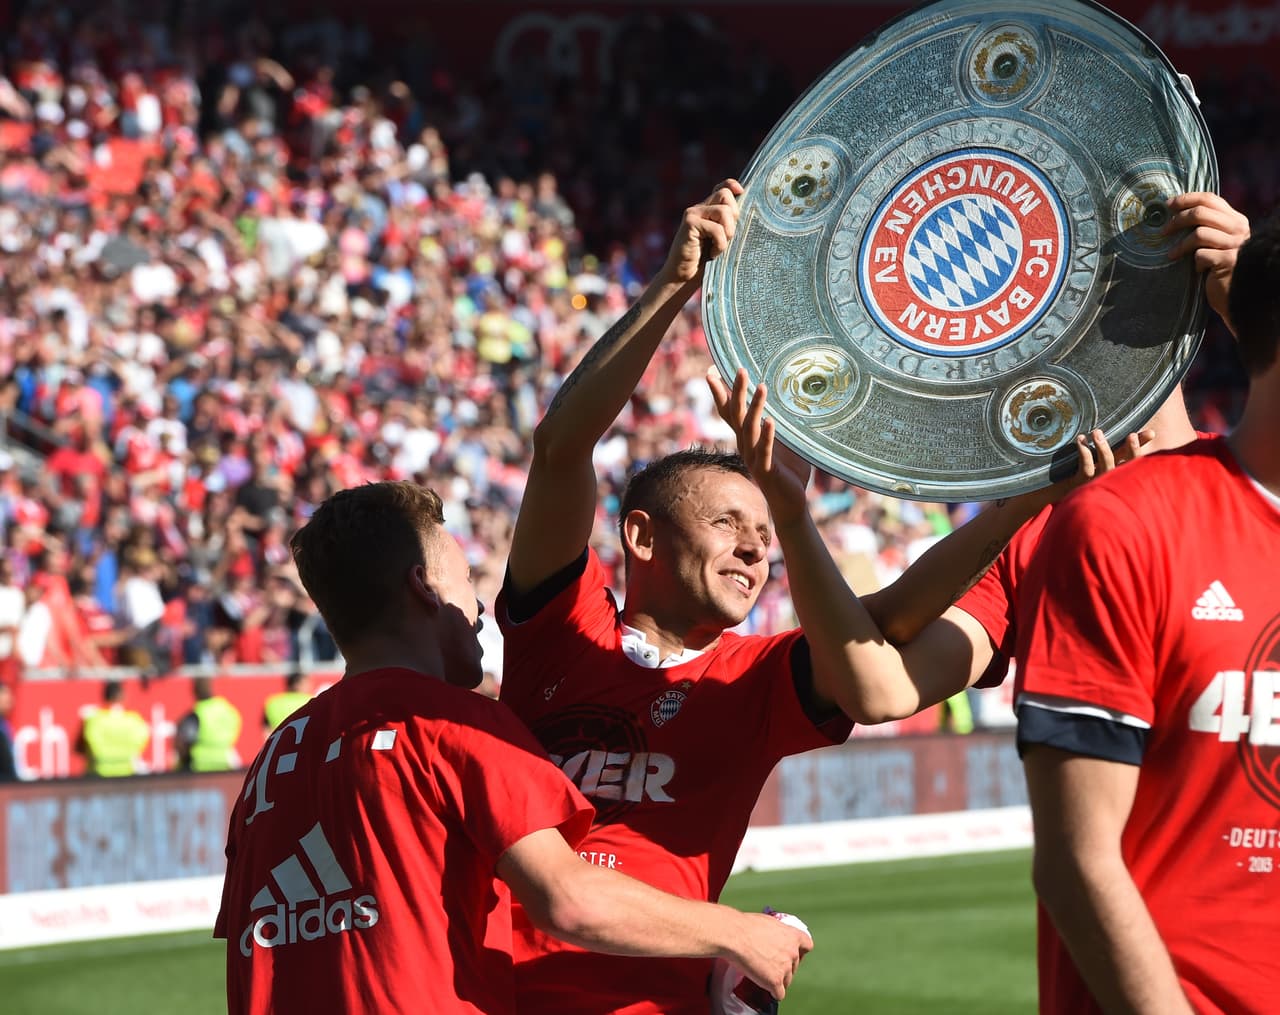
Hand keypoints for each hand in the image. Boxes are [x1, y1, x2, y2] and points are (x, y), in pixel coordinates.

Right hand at [659, 179, 742, 285]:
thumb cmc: (704, 262)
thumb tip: (748, 214)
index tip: (741, 192)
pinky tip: (713, 254)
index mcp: (707, 210)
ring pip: (724, 211)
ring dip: (728, 232)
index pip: (722, 187)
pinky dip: (720, 244)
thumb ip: (728, 225)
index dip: (733, 186)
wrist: (682, 277)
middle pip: (725, 195)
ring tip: (720, 247)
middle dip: (734, 216)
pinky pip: (717, 229)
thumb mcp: (721, 240)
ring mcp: (693, 214)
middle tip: (727, 236)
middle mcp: (699, 208)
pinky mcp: (689, 223)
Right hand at [708, 366, 810, 526]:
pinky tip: (771, 421)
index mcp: (747, 438)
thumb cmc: (787, 470)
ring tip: (762, 386)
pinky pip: (766, 450)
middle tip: (740, 368)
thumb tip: (791, 397)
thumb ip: (780, 423)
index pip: (729, 411)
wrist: (790, 502)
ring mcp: (754, 458)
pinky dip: (768, 435)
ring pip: (750, 429)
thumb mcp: (784, 441)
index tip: (711, 370)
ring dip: (756, 406)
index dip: (720, 392)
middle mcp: (745, 446)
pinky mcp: (766, 470)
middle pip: (736, 415)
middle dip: (736, 391)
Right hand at [725, 910, 812, 1001]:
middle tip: (769, 964)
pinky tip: (764, 985)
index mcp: (792, 936)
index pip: (807, 946)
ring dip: (777, 979)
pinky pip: (779, 994)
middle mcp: (792, 953)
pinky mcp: (775, 981)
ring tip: (762, 973)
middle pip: (794, 966)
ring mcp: (785, 968)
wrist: (734, 935)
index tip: (789, 953)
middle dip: (784, 967)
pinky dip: (772, 992)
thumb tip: (773, 938)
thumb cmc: (746, 926)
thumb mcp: (768, 922)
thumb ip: (777, 933)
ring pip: (786, 981)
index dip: (799, 951)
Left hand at [1074, 426, 1156, 480]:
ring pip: (1106, 465)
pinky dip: (1084, 452)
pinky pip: (1086, 466)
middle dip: (1132, 450)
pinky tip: (1081, 439)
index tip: (1151, 433)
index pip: (1138, 462)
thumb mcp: (1107, 463)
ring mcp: (1098, 482)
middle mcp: (1113, 481)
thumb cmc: (1088, 477)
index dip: (1143, 448)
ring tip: (1097, 432)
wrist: (1066, 499)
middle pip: (1127, 465)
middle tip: (1132, 435)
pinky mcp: (1081, 483)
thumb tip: (1148, 432)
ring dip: (1103, 447)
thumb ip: (1122, 451)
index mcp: (1122, 476)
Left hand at [1163, 192, 1249, 327]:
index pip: (1210, 199)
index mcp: (1236, 220)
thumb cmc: (1219, 267)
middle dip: (1177, 220)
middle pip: (1200, 213)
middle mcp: (1239, 229)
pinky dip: (1194, 263)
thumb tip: (1173, 212)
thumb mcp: (1216, 242)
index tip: (1167, 205)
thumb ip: (1206, 227)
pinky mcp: (1229, 261)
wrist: (1236, 294)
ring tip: (1173, 255)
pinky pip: (1201, 255)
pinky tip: (1197, 270)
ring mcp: (1235, 245)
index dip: (1186, 199)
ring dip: (1180, 246)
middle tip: (1162, 231)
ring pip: (1198, 234)